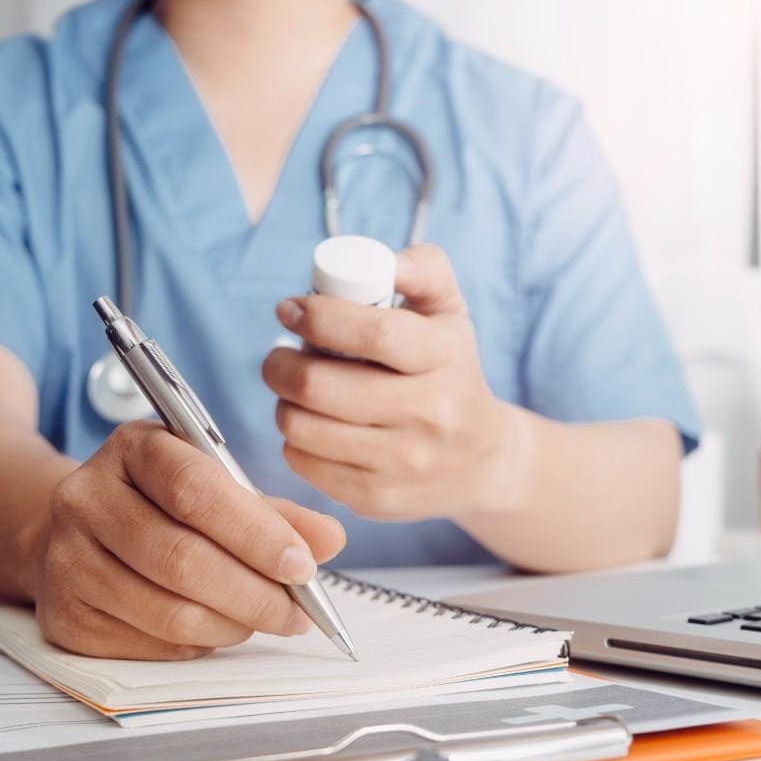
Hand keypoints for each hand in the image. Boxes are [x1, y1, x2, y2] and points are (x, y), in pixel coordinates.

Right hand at [34, 421, 345, 658]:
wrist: (79, 533)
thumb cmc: (161, 506)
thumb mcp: (216, 487)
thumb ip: (273, 513)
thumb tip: (329, 541)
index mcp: (132, 449)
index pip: (195, 490)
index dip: (256, 534)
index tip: (303, 566)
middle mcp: (85, 498)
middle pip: (181, 557)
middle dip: (254, 593)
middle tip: (297, 612)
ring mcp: (67, 559)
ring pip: (168, 610)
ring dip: (232, 624)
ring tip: (264, 619)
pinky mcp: (65, 616)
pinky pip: (149, 645)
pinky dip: (198, 644)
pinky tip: (217, 628)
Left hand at [262, 243, 524, 521]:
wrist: (481, 461)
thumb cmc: (451, 372)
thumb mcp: (450, 313)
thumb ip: (423, 269)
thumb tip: (385, 262)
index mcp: (443, 357)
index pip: (377, 334)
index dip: (320, 318)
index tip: (291, 310)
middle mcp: (428, 413)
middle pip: (321, 387)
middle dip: (280, 365)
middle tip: (278, 355)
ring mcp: (402, 462)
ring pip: (303, 428)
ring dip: (282, 403)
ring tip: (294, 391)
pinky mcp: (377, 499)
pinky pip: (304, 464)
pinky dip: (294, 441)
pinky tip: (312, 427)